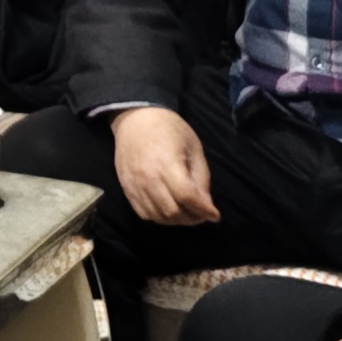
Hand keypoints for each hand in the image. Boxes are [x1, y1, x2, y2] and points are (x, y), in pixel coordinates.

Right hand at [111, 105, 217, 225]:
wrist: (136, 119)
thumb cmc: (169, 129)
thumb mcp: (194, 147)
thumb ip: (201, 178)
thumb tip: (207, 206)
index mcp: (167, 164)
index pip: (186, 197)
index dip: (203, 211)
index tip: (215, 215)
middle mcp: (149, 178)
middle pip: (172, 211)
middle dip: (192, 219)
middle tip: (202, 215)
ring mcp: (135, 185)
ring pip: (158, 216)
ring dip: (176, 221)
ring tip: (187, 214)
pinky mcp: (126, 189)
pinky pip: (143, 213)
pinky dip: (158, 218)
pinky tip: (168, 211)